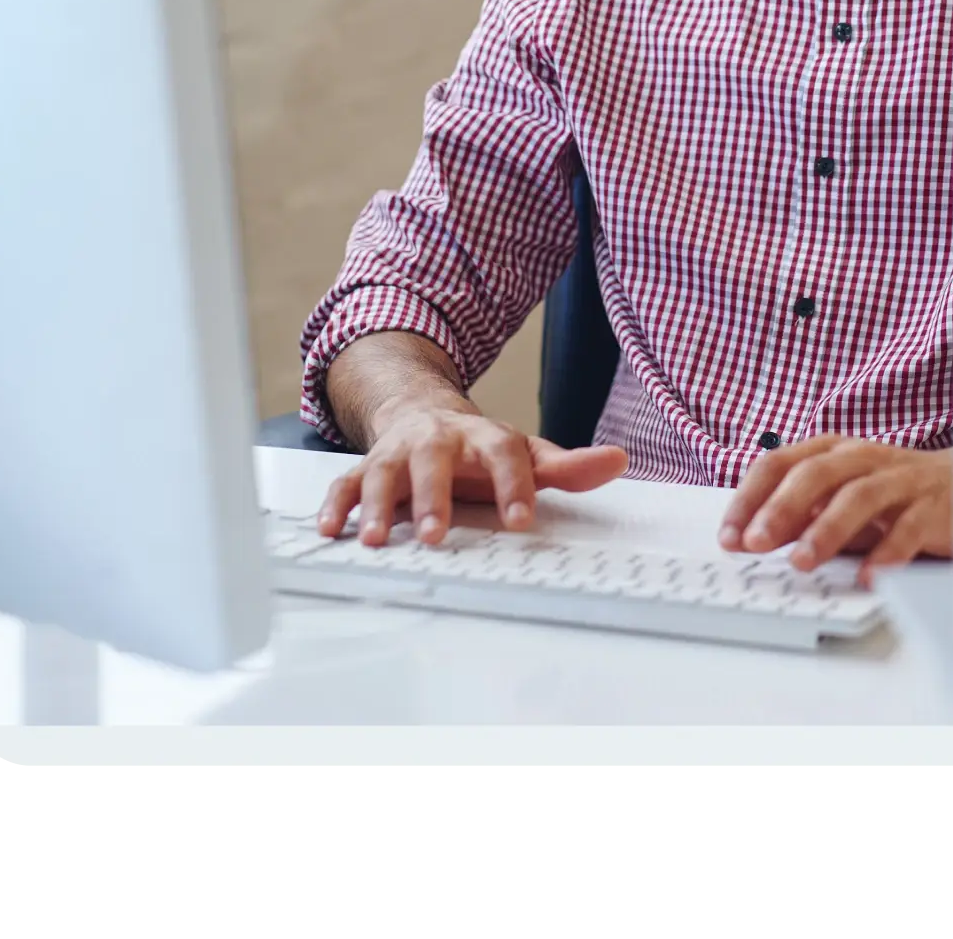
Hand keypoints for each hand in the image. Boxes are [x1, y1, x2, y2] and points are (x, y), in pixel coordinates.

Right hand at [317, 401, 627, 546]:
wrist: (424, 412)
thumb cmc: (480, 448)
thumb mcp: (525, 453)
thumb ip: (567, 466)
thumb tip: (619, 459)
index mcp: (486, 438)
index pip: (505, 456)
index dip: (513, 487)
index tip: (521, 522)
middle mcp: (440, 440)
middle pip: (436, 460)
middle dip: (434, 497)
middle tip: (438, 535)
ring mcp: (400, 452)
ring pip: (386, 471)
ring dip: (380, 504)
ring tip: (378, 540)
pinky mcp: (367, 466)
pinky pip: (347, 482)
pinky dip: (338, 504)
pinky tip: (334, 530)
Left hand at [718, 436, 952, 585]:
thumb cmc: (891, 493)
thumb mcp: (838, 498)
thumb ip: (800, 514)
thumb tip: (749, 538)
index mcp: (831, 451)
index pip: (779, 463)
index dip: (750, 497)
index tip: (728, 535)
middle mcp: (862, 458)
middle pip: (816, 473)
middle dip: (782, 509)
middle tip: (757, 543)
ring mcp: (899, 480)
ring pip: (859, 496)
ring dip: (827, 529)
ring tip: (803, 562)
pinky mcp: (933, 508)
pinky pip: (908, 528)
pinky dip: (887, 552)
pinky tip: (869, 576)